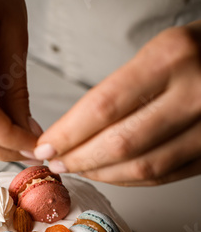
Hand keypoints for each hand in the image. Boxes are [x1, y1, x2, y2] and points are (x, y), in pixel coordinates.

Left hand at [34, 22, 200, 184]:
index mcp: (171, 58)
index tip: (47, 144)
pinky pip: (164, 176)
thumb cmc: (198, 53)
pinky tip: (111, 174)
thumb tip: (71, 129)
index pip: (103, 106)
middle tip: (58, 162)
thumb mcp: (159, 51)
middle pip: (120, 143)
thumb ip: (118, 90)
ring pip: (142, 167)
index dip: (69, 133)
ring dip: (103, 174)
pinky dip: (130, 180)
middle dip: (80, 159)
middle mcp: (193, 93)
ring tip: (79, 169)